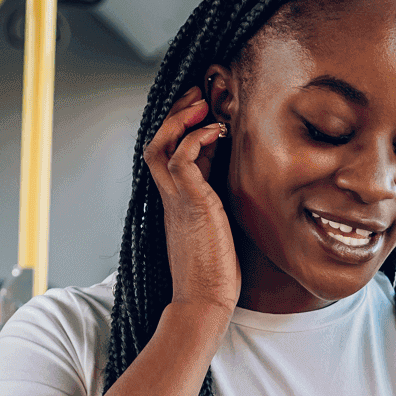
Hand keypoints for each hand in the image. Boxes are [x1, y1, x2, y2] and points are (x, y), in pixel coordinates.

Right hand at [144, 86, 238, 316]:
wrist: (205, 301)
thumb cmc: (216, 273)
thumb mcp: (219, 227)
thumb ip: (220, 203)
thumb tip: (238, 181)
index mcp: (178, 201)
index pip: (172, 154)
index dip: (185, 129)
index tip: (204, 111)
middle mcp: (171, 197)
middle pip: (158, 142)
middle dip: (176, 114)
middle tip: (198, 94)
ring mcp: (178, 199)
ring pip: (161, 146)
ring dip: (180, 119)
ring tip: (202, 102)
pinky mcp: (191, 203)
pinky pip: (182, 159)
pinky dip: (196, 138)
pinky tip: (216, 131)